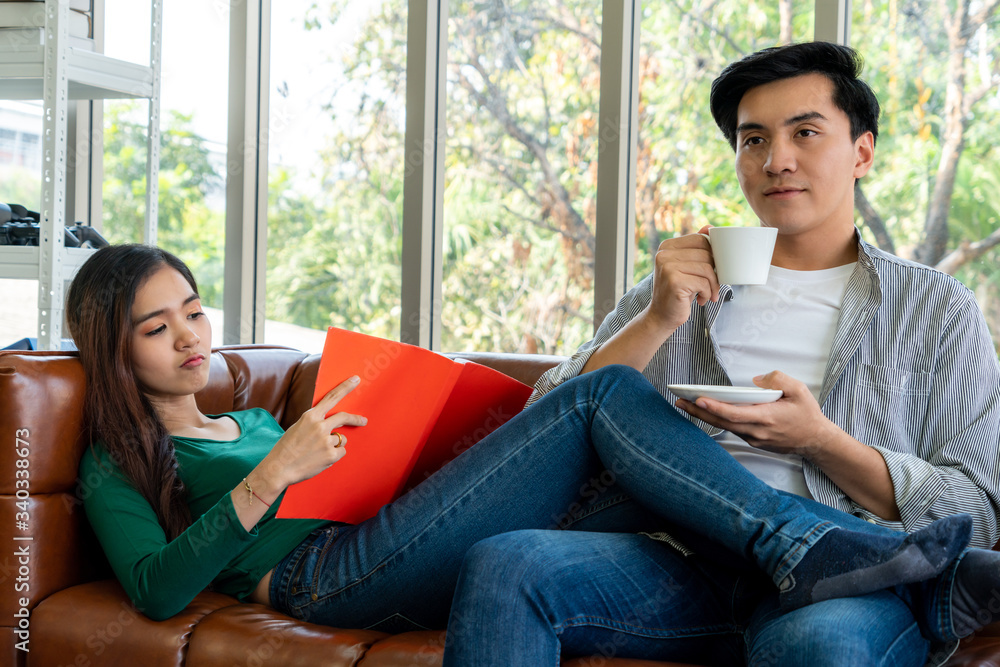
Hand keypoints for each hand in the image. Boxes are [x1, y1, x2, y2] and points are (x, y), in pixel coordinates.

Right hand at [258, 376, 367, 489]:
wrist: (279, 468)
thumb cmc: (287, 448)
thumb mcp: (298, 427)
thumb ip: (315, 422)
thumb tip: (334, 423)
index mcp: (310, 416)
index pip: (331, 397)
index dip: (345, 387)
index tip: (356, 379)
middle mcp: (320, 426)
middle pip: (343, 417)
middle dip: (355, 419)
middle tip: (363, 420)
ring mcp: (326, 440)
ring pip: (341, 439)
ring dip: (334, 444)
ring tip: (318, 452)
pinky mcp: (331, 454)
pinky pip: (341, 451)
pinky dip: (334, 455)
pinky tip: (320, 459)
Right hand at [645, 226, 719, 330]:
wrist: (662, 316)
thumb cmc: (679, 291)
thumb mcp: (687, 267)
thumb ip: (696, 248)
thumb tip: (710, 227)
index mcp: (667, 246)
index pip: (700, 239)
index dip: (712, 254)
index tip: (711, 270)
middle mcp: (664, 254)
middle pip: (706, 254)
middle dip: (714, 272)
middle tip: (711, 285)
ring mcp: (667, 267)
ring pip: (707, 268)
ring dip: (712, 285)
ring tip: (708, 294)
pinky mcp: (674, 281)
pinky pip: (703, 282)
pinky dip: (707, 293)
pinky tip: (701, 299)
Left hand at [674, 371, 837, 459]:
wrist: (816, 441)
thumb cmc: (807, 414)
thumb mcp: (799, 390)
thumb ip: (777, 379)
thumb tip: (755, 380)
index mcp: (767, 417)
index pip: (734, 413)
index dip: (714, 407)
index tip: (697, 399)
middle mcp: (757, 431)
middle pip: (722, 421)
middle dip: (698, 411)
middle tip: (679, 401)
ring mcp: (754, 438)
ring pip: (724, 426)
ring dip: (704, 416)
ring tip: (685, 404)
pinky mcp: (753, 441)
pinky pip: (732, 429)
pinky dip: (717, 420)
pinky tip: (705, 411)